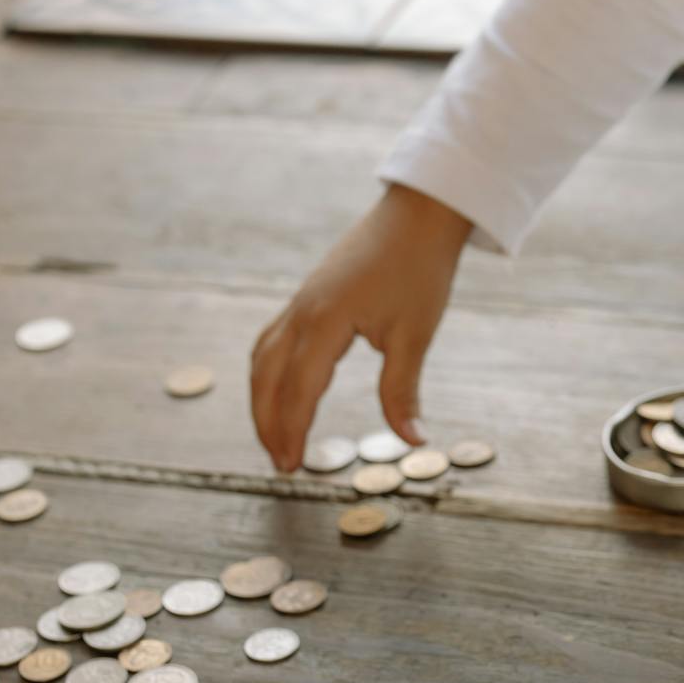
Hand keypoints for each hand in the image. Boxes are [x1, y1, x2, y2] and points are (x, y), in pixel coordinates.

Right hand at [251, 183, 471, 471]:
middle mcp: (302, 312)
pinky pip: (273, 340)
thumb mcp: (415, 334)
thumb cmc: (420, 269)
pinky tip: (278, 389)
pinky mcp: (307, 296)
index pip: (298, 392)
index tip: (292, 468)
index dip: (292, 432)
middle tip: (281, 464)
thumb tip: (412, 440)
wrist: (418, 215)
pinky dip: (268, 372)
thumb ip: (403, 390)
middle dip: (268, 424)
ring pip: (263, 359)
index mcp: (325, 322)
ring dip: (263, 400)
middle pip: (267, 379)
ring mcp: (300, 301)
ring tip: (275, 437)